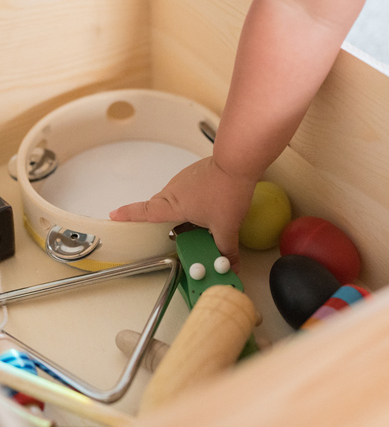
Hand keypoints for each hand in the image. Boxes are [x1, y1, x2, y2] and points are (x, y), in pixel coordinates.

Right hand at [109, 157, 256, 272]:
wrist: (237, 161)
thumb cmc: (227, 189)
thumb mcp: (227, 227)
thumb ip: (227, 250)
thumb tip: (231, 266)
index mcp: (174, 204)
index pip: (144, 211)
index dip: (128, 215)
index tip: (113, 215)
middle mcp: (175, 189)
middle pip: (162, 207)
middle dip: (164, 221)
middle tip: (171, 233)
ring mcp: (186, 179)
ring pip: (177, 198)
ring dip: (184, 211)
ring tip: (200, 224)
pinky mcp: (197, 173)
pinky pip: (190, 189)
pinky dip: (195, 199)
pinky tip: (212, 206)